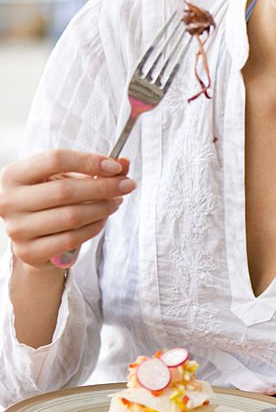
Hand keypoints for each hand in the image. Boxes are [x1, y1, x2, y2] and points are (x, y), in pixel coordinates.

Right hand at [0, 150, 134, 269]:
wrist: (31, 238)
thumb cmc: (48, 203)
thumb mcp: (63, 180)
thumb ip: (92, 170)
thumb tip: (124, 163)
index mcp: (13, 174)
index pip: (55, 159)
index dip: (89, 161)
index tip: (116, 167)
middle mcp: (9, 200)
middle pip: (65, 190)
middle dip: (103, 187)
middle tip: (127, 186)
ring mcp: (17, 228)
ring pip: (71, 216)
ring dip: (101, 209)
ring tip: (115, 203)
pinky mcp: (29, 252)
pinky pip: (71, 239)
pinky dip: (93, 228)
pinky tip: (102, 220)